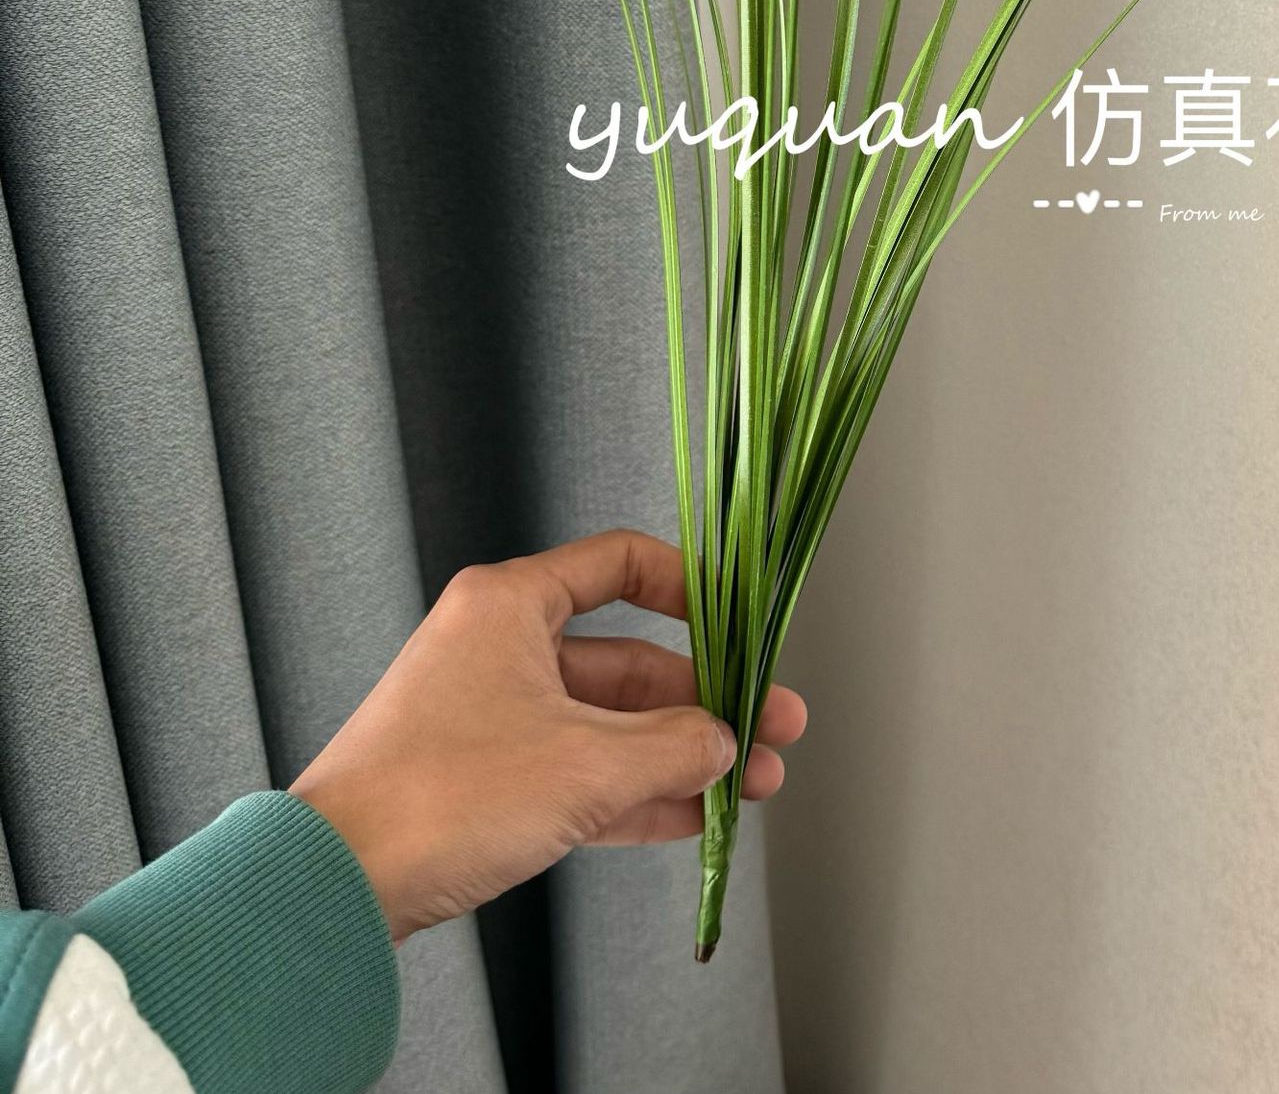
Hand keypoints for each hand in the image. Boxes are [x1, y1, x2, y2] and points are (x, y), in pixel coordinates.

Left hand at [290, 528, 804, 940]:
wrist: (333, 887)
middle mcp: (500, 648)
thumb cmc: (441, 795)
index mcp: (511, 605)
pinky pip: (580, 772)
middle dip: (706, 699)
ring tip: (752, 779)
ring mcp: (491, 717)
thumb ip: (674, 747)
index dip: (691, 587)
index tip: (739, 621)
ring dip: (682, 753)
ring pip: (609, 724)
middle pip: (628, 658)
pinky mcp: (483, 781)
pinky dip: (637, 790)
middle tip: (772, 726)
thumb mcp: (586, 764)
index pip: (620, 563)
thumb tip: (727, 741)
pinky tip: (696, 812)